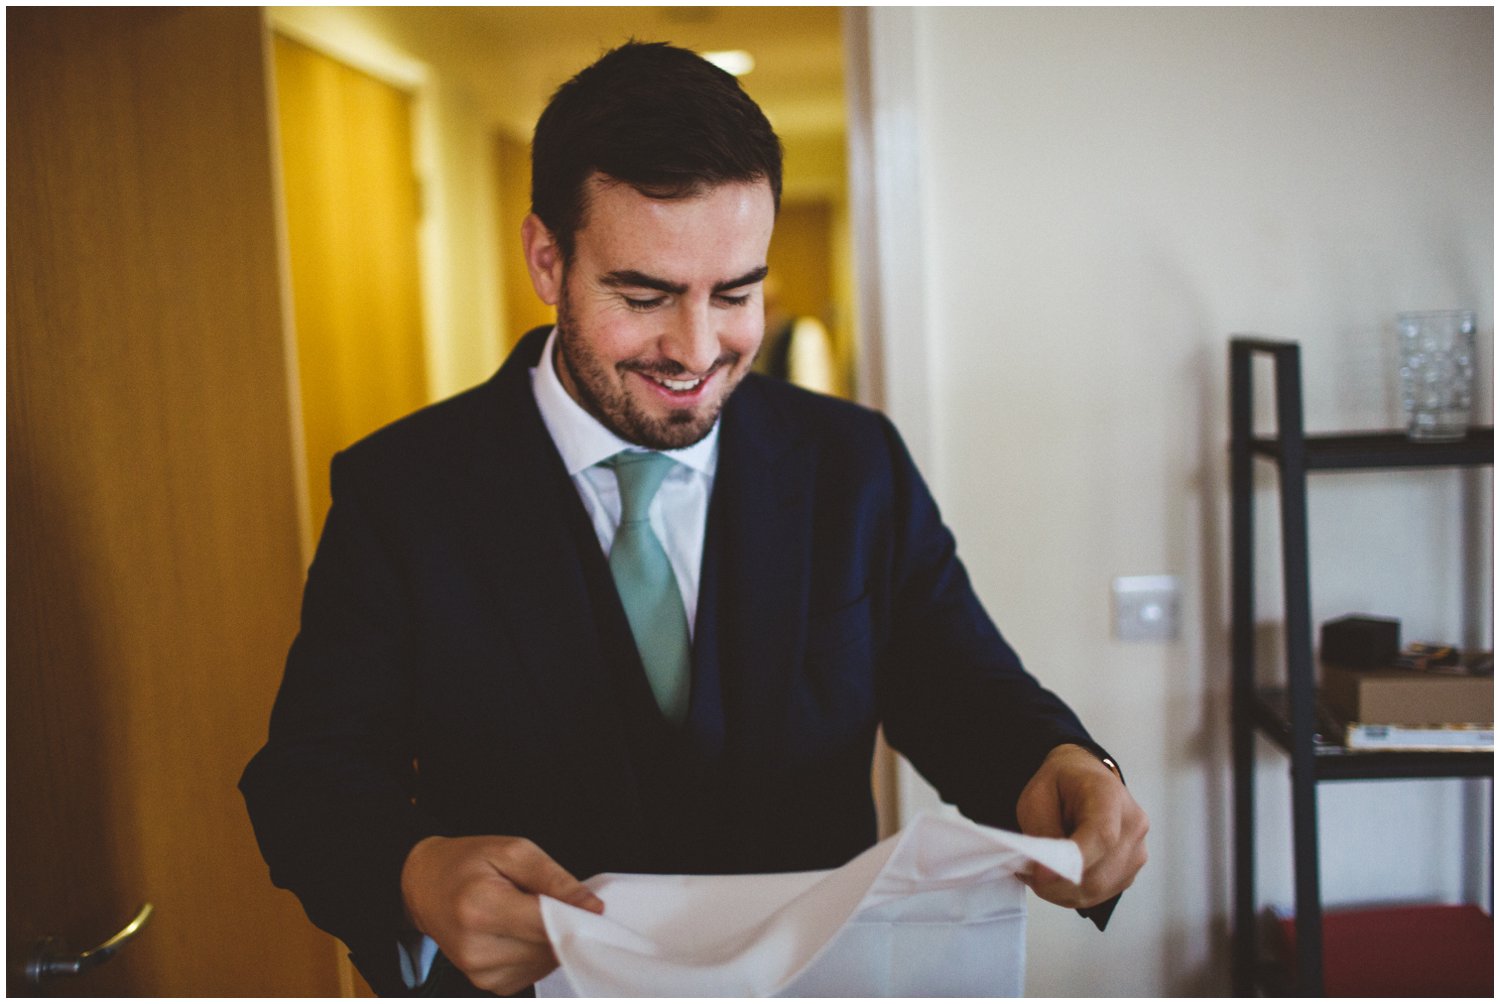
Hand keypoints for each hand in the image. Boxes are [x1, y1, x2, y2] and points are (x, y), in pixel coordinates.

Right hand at [400, 834, 603, 993]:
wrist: (424, 886)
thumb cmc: (468, 863)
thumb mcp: (512, 851)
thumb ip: (554, 879)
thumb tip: (593, 907)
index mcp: (480, 908)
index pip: (546, 923)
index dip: (577, 916)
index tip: (595, 907)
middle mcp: (477, 948)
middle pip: (548, 945)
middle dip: (564, 925)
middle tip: (556, 900)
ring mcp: (480, 972)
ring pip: (545, 961)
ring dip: (551, 939)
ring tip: (530, 912)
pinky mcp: (487, 984)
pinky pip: (533, 971)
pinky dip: (538, 951)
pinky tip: (522, 930)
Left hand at [1015, 743, 1147, 909]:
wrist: (1084, 778)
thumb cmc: (1061, 784)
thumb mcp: (1038, 797)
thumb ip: (1043, 833)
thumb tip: (1046, 871)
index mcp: (1109, 795)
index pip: (1102, 837)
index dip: (1073, 862)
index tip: (1041, 876)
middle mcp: (1132, 825)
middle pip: (1099, 873)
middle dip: (1057, 883)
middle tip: (1026, 873)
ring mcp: (1137, 850)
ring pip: (1098, 890)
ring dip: (1062, 890)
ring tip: (1038, 872)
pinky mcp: (1130, 871)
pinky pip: (1100, 894)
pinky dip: (1072, 892)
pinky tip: (1055, 875)